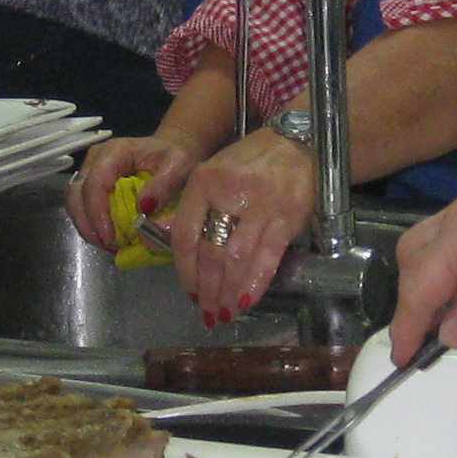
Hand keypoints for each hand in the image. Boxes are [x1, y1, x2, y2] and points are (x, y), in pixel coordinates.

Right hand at [72, 133, 197, 252]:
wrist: (172, 151)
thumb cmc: (175, 156)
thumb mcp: (179, 166)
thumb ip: (163, 186)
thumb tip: (143, 208)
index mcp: (114, 152)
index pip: (94, 183)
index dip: (97, 213)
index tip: (110, 237)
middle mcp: (96, 160)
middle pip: (77, 195)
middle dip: (88, 224)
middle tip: (109, 245)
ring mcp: (91, 172)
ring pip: (76, 204)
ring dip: (89, 228)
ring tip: (112, 245)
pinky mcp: (92, 186)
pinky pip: (84, 208)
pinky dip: (94, 226)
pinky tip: (112, 238)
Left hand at [171, 128, 318, 323]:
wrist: (296, 143)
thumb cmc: (250, 163)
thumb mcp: (212, 175)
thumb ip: (190, 209)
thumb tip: (160, 242)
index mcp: (204, 182)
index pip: (185, 234)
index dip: (184, 269)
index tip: (188, 292)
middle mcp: (229, 193)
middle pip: (210, 251)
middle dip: (206, 289)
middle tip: (206, 312)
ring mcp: (260, 206)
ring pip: (236, 258)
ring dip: (228, 292)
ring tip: (224, 314)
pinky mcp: (286, 217)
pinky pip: (268, 257)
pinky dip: (256, 283)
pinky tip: (247, 302)